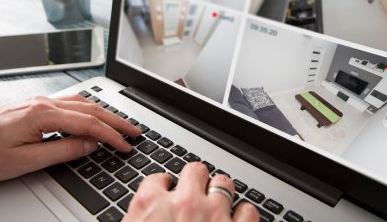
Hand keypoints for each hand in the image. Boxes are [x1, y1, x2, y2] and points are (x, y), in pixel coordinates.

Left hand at [0, 95, 140, 181]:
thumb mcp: (26, 160)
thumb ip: (63, 150)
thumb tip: (90, 145)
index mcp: (43, 114)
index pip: (89, 124)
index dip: (111, 136)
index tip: (126, 146)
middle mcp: (44, 102)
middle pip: (91, 108)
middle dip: (116, 121)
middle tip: (135, 131)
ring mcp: (39, 101)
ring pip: (82, 102)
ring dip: (105, 113)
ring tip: (121, 123)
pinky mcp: (35, 105)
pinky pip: (70, 103)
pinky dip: (89, 109)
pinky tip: (94, 114)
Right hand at [125, 162, 259, 221]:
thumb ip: (138, 217)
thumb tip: (141, 214)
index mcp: (151, 205)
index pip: (157, 179)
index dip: (162, 185)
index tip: (165, 190)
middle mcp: (184, 204)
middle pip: (195, 170)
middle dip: (195, 178)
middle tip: (195, 189)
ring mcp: (213, 216)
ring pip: (224, 184)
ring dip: (221, 190)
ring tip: (218, 199)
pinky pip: (248, 211)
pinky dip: (245, 213)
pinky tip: (239, 218)